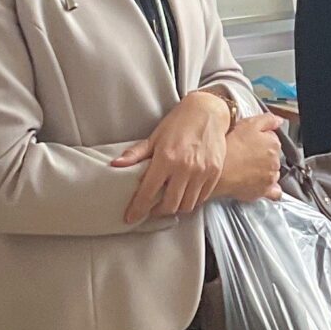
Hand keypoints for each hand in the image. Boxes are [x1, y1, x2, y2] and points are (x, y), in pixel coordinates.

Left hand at [113, 91, 232, 222]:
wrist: (207, 112)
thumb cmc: (179, 123)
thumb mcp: (155, 137)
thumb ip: (136, 154)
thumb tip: (115, 165)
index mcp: (166, 159)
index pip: (148, 192)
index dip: (138, 208)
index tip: (130, 217)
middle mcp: (185, 168)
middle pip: (169, 205)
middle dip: (158, 211)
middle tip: (151, 209)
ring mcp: (202, 172)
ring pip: (187, 205)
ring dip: (176, 208)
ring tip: (168, 202)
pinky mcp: (215, 172)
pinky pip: (202, 197)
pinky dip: (192, 201)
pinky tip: (185, 194)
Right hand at [216, 113, 287, 202]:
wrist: (217, 171)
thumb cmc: (230, 148)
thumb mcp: (248, 124)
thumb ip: (267, 120)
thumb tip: (279, 121)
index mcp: (274, 144)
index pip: (273, 139)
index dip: (260, 139)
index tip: (250, 141)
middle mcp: (275, 161)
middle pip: (273, 156)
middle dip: (262, 155)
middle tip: (245, 154)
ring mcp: (270, 178)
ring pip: (272, 172)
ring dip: (264, 170)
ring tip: (247, 168)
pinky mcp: (263, 191)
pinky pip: (274, 192)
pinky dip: (270, 189)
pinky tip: (260, 184)